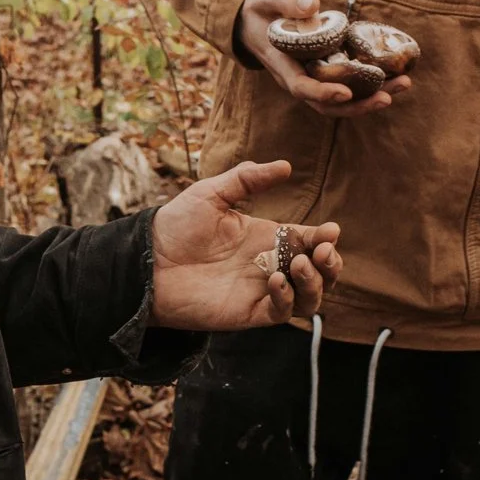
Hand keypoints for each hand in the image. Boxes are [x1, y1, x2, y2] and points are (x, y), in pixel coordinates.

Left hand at [149, 159, 343, 330]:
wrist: (148, 259)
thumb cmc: (177, 225)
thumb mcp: (213, 193)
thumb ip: (247, 178)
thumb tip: (286, 166)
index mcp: (267, 237)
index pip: (308, 240)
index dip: (324, 238)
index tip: (331, 230)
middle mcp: (269, 265)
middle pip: (317, 272)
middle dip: (330, 263)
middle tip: (323, 251)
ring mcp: (261, 291)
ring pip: (308, 297)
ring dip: (314, 282)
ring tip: (300, 264)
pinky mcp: (249, 312)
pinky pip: (282, 313)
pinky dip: (287, 299)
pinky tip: (275, 280)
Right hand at [237, 0, 412, 118]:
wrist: (254, 21)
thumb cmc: (261, 10)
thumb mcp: (268, 0)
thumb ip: (288, 2)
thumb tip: (313, 5)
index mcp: (282, 65)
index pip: (302, 87)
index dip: (323, 92)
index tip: (345, 91)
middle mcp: (298, 78)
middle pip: (328, 104)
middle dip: (359, 104)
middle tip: (389, 96)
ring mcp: (313, 77)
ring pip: (342, 99)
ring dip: (372, 96)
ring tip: (403, 83)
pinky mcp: (326, 71)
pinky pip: (349, 83)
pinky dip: (371, 83)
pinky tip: (395, 73)